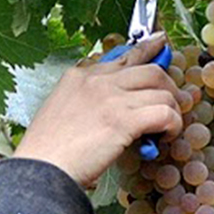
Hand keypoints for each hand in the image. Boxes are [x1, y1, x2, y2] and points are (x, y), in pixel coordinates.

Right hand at [12, 35, 182, 187]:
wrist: (40, 169)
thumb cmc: (46, 151)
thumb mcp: (59, 111)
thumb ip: (85, 101)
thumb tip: (113, 108)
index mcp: (80, 76)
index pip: (124, 56)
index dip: (147, 50)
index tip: (160, 44)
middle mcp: (98, 81)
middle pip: (151, 70)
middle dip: (168, 86)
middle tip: (172, 101)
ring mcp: (112, 98)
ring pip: (163, 91)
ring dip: (172, 110)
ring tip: (166, 128)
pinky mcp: (124, 120)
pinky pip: (165, 113)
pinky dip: (173, 126)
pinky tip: (166, 137)